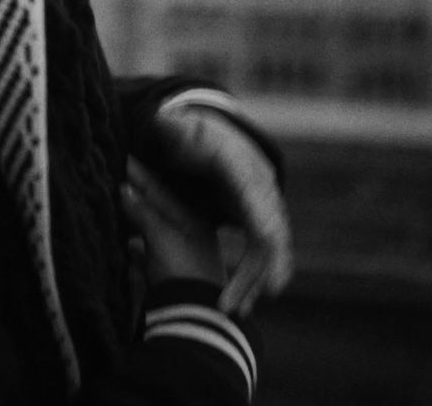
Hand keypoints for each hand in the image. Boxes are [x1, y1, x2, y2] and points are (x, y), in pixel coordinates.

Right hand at [120, 157, 223, 287]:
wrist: (191, 319)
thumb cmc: (181, 270)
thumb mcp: (161, 236)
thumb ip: (142, 212)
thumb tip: (123, 188)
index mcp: (193, 219)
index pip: (161, 190)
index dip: (140, 175)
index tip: (123, 157)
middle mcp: (189, 235)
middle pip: (156, 210)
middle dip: (135, 196)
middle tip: (114, 176)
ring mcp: (179, 256)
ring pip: (151, 231)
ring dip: (133, 220)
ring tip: (113, 205)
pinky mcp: (167, 277)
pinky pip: (148, 256)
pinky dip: (136, 248)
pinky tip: (124, 244)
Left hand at [148, 104, 292, 315]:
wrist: (215, 133)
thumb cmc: (195, 134)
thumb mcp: (182, 129)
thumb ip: (171, 128)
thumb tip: (161, 119)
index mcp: (246, 174)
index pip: (262, 214)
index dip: (265, 247)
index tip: (268, 280)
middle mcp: (262, 192)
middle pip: (271, 241)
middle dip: (260, 276)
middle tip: (239, 309)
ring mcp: (264, 206)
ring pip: (270, 251)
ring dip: (257, 282)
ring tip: (237, 313)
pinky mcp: (259, 219)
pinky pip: (265, 252)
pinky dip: (259, 276)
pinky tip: (246, 299)